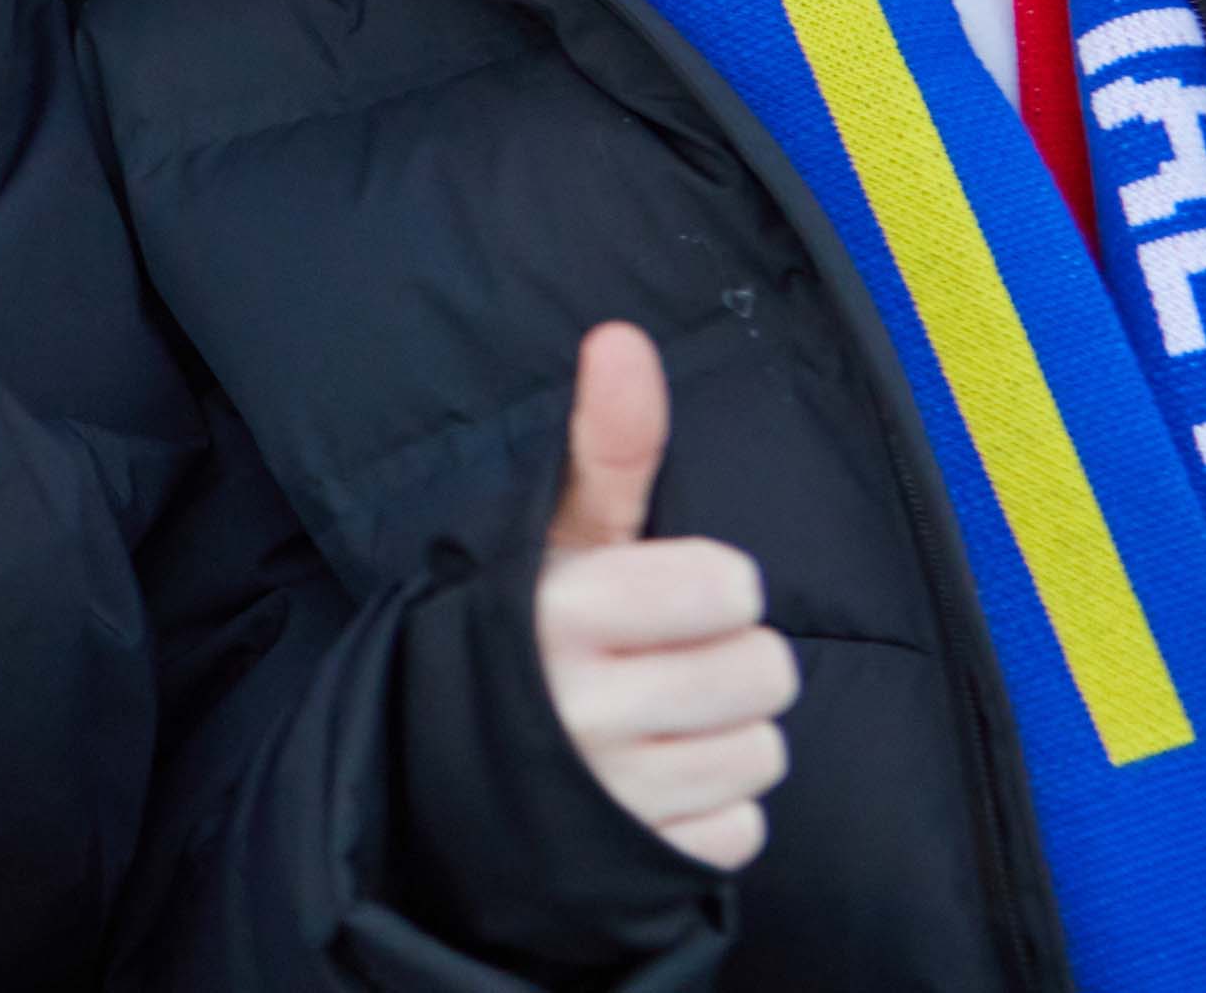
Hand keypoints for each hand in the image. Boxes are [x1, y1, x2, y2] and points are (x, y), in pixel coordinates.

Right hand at [538, 326, 797, 869]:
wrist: (440, 773)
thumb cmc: (526, 631)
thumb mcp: (557, 538)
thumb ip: (608, 446)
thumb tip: (623, 337)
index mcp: (561, 612)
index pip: (729, 585)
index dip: (710, 586)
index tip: (664, 596)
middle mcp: (583, 710)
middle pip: (766, 671)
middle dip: (727, 661)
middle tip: (664, 663)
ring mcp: (615, 799)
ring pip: (764, 753)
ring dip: (723, 737)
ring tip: (658, 725)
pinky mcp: (643, 867)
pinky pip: (743, 828)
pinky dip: (710, 810)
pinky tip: (658, 788)